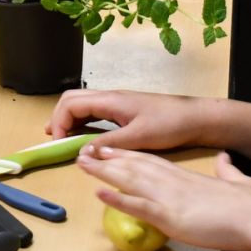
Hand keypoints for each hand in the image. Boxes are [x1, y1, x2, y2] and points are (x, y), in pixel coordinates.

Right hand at [46, 87, 221, 150]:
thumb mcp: (138, 137)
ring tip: (61, 139)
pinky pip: (95, 113)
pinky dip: (83, 123)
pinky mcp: (124, 111)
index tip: (59, 143)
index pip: (71, 103)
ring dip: (69, 119)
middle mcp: (110, 98)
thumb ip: (109, 144)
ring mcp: (117, 103)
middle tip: (54, 140)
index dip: (59, 121)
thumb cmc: (169, 124)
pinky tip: (84, 137)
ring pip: (83, 105)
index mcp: (110, 100)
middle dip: (59, 117)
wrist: (196, 118)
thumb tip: (81, 152)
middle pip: (72, 99)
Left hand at [80, 146, 250, 250]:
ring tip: (82, 164)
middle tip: (85, 152)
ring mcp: (169, 198)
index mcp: (186, 176)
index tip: (112, 149)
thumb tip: (223, 161)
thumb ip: (226, 170)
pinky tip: (99, 193)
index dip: (129, 155)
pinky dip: (117, 199)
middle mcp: (173, 182)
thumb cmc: (250, 203)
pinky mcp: (170, 216)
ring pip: (129, 180)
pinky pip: (137, 206)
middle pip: (134, 167)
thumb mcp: (236, 179)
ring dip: (104, 172)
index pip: (151, 161)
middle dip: (108, 159)